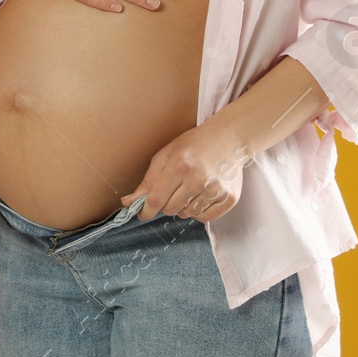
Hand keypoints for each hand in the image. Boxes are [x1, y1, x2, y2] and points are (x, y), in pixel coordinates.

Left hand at [122, 123, 248, 222]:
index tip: (142, 213)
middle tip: (172, 189)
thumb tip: (127, 202)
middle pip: (170, 209)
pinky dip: (199, 211)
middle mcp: (198, 179)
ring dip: (183, 206)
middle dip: (165, 203)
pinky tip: (201, 195)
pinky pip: (205, 218)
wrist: (228, 139)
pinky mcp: (230, 198)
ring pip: (187, 214)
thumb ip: (147, 181)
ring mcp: (216, 190)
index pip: (156, 199)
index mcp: (179, 166)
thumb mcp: (165, 156)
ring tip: (189, 188)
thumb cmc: (193, 146)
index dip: (145, 210)